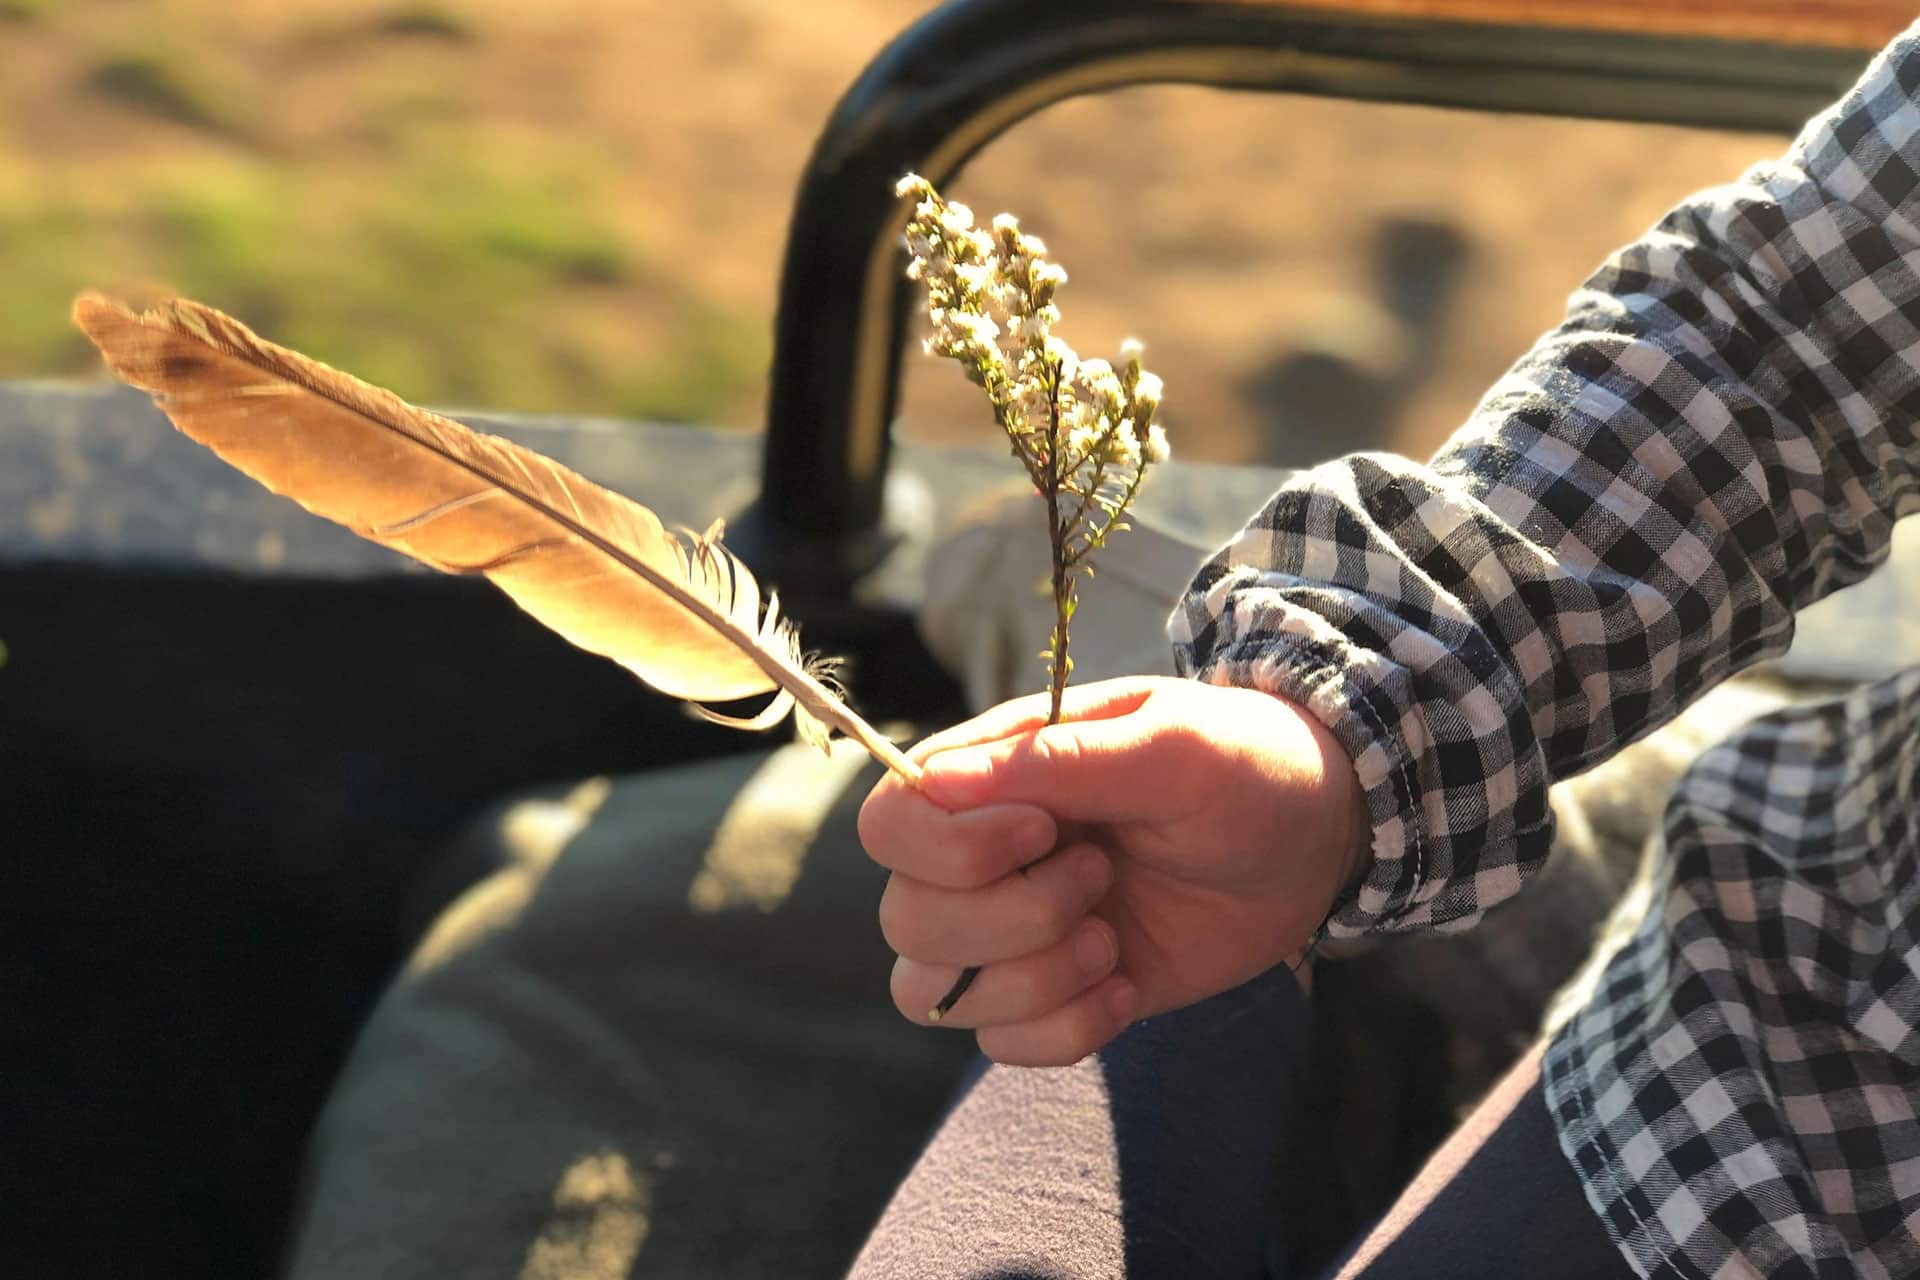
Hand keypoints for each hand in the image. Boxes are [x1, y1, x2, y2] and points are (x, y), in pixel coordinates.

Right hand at [858, 675, 1367, 1065]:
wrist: (1317, 839)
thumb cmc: (1245, 765)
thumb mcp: (1172, 747)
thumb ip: (1060, 763)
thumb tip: (935, 781)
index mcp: (994, 772)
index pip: (888, 823)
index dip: (949, 849)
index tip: (1045, 833)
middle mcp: (982, 853)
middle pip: (905, 919)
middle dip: (1010, 918)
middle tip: (1101, 879)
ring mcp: (1013, 928)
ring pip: (934, 994)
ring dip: (1032, 980)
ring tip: (1111, 940)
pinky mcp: (1053, 989)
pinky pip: (1000, 1043)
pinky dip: (1065, 1029)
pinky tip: (1127, 986)